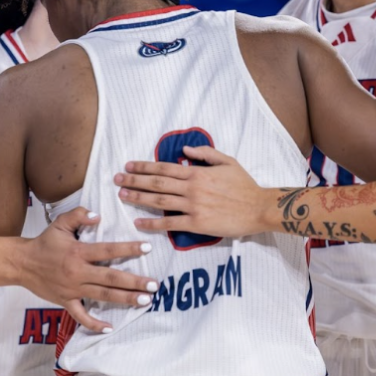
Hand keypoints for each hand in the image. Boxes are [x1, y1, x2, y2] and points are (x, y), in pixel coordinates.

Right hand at [18, 206, 156, 333]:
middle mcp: (77, 272)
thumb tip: (97, 215)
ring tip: (144, 300)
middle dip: (134, 282)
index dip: (128, 249)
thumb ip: (78, 215)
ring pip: (103, 296)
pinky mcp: (65, 301)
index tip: (147, 248)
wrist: (21, 263)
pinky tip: (110, 328)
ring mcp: (72, 289)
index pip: (108, 250)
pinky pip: (80, 315)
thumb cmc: (44, 242)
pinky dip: (94, 323)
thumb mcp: (59, 223)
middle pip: (110, 278)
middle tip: (153, 285)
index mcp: (78, 253)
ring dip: (124, 299)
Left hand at [115, 146, 269, 237]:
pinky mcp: (197, 224)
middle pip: (156, 183)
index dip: (144, 166)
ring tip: (122, 195)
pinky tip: (139, 222)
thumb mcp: (227, 161)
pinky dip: (152, 222)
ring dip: (138, 197)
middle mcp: (191, 188)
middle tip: (117, 179)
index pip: (164, 168)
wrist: (258, 208)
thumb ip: (205, 154)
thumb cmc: (244, 185)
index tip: (129, 165)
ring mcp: (193, 206)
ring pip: (159, 200)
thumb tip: (185, 151)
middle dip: (134, 180)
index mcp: (197, 172)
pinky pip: (170, 223)